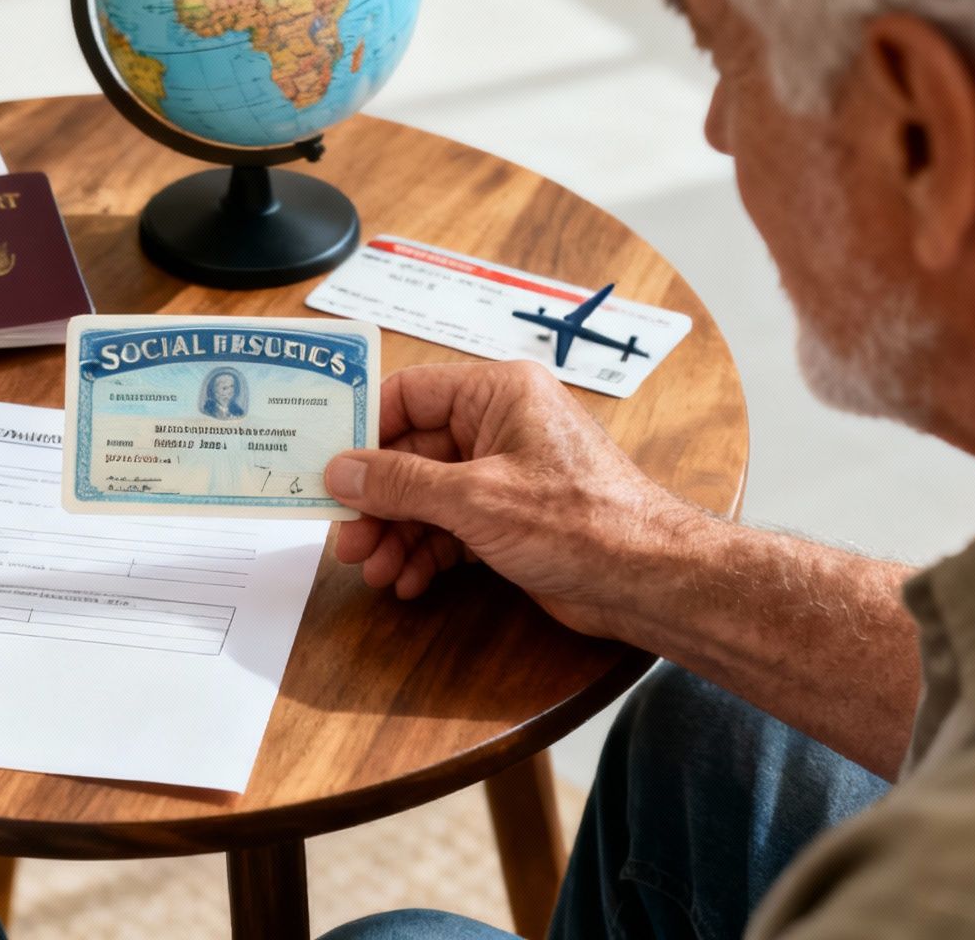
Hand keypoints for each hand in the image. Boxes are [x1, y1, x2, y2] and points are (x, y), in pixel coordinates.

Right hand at [322, 361, 710, 636]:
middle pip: (411, 453)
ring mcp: (506, 472)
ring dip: (396, 533)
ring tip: (375, 570)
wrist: (650, 581)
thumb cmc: (586, 522)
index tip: (324, 466)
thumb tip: (341, 472)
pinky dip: (426, 551)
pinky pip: (450, 525)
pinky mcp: (512, 516)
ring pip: (427, 495)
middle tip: (344, 538)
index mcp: (498, 393)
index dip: (362, 432)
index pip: (408, 394)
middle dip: (375, 501)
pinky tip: (408, 579)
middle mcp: (501, 424)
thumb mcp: (475, 499)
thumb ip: (400, 483)